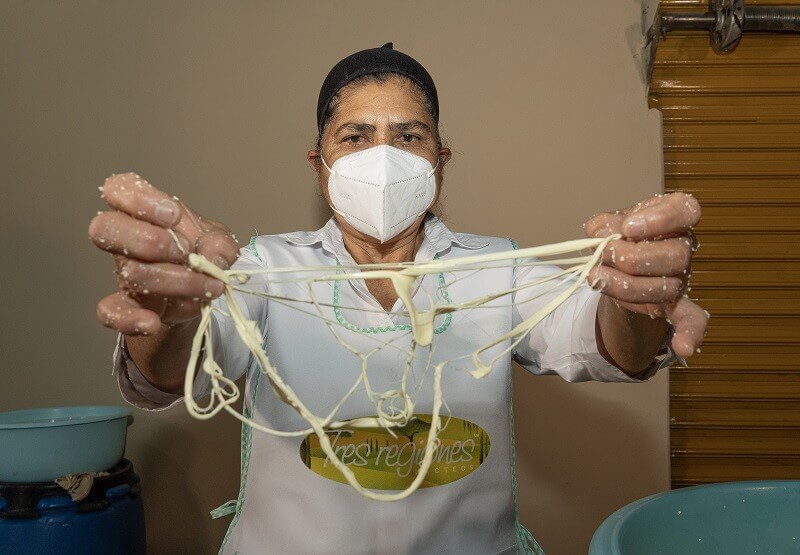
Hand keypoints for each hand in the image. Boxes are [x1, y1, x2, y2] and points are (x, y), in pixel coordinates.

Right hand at [88, 173, 238, 335]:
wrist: (202, 289)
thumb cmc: (203, 252)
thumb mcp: (218, 241)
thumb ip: (220, 244)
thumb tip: (215, 259)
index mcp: (144, 211)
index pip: (119, 189)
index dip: (139, 199)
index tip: (172, 214)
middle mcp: (126, 239)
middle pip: (107, 228)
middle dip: (151, 241)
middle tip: (186, 252)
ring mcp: (124, 272)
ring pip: (132, 273)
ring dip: (179, 281)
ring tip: (210, 285)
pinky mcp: (128, 304)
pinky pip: (111, 312)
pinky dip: (130, 320)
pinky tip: (152, 323)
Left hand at [583, 192, 708, 357]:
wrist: (617, 267)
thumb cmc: (618, 238)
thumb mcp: (607, 224)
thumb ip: (604, 226)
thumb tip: (600, 233)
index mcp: (675, 218)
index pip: (685, 210)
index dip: (660, 218)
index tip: (628, 226)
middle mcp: (684, 247)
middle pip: (674, 255)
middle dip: (631, 257)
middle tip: (604, 253)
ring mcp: (680, 277)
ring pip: (665, 286)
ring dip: (625, 285)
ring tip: (595, 276)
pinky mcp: (673, 304)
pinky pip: (691, 321)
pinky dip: (689, 335)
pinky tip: (684, 348)